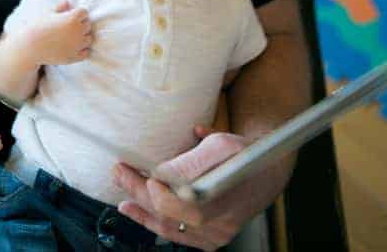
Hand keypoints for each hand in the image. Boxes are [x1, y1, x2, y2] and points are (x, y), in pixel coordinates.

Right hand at [25, 1, 92, 65]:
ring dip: (83, 37)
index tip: (69, 16)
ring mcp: (77, 45)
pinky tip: (73, 47)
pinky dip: (82, 50)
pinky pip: (86, 52)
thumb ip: (61, 7)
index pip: (84, 12)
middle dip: (81, 25)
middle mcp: (78, 31)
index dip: (77, 14)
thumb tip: (68, 2)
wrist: (30, 46)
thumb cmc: (38, 27)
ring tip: (71, 38)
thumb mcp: (48, 13)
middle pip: (88, 25)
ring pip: (89, 39)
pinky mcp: (74, 57)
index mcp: (72, 18)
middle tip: (69, 27)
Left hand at [113, 125, 291, 249]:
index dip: (160, 192)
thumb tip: (161, 172)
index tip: (145, 174)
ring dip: (142, 212)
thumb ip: (191, 160)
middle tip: (119, 172)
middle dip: (140, 193)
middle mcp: (221, 222)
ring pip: (171, 229)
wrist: (266, 175)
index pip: (186, 204)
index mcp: (226, 197)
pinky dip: (154, 223)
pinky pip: (177, 235)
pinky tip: (137, 211)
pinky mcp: (211, 241)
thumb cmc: (242, 156)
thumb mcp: (220, 145)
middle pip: (171, 214)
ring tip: (122, 197)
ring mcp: (216, 235)